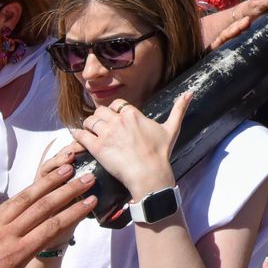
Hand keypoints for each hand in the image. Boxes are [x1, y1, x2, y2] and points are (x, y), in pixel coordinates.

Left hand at [0, 161, 96, 267]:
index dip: (74, 211)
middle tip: (87, 175)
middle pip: (40, 206)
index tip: (91, 199)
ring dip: (45, 183)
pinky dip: (23, 193)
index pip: (50, 227)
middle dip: (66, 189)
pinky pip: (5, 206)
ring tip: (63, 169)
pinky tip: (33, 188)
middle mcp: (1, 236)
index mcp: (11, 257)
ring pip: (22, 199)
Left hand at [71, 93, 189, 198]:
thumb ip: (179, 109)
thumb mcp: (172, 129)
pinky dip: (77, 135)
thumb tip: (190, 92)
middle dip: (99, 117)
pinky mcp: (97, 148)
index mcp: (133, 114)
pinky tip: (77, 137)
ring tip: (89, 133)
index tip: (114, 118)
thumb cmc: (160, 153)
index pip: (116, 104)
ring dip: (88, 126)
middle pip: (100, 110)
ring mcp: (106, 133)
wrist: (150, 174)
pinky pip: (81, 135)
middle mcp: (118, 120)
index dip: (113, 110)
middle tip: (100, 126)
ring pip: (89, 121)